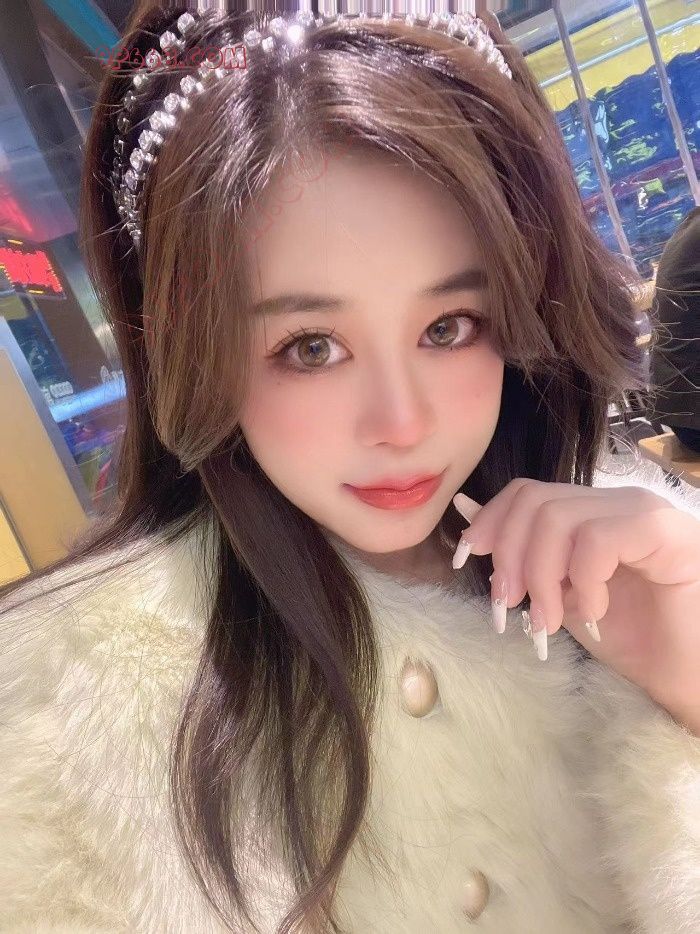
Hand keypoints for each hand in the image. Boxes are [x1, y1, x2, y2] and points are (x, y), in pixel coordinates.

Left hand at [451, 479, 699, 732]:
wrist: (689, 676)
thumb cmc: (635, 640)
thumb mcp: (561, 596)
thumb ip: (522, 556)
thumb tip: (466, 509)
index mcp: (592, 512)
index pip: (526, 491)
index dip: (490, 522)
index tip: (470, 562)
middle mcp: (616, 502)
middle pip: (534, 500)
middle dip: (509, 555)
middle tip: (509, 606)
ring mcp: (642, 512)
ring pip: (558, 517)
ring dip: (541, 576)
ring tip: (548, 620)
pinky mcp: (665, 532)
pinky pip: (597, 539)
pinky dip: (582, 580)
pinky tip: (595, 612)